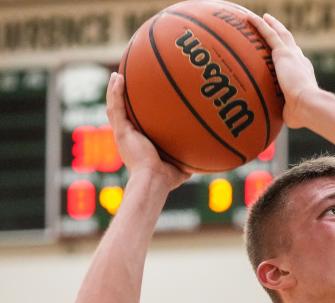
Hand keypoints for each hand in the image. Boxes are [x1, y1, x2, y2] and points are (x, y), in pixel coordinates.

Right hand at [106, 73, 188, 189]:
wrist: (154, 180)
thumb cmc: (166, 179)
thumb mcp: (180, 166)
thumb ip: (188, 160)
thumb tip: (204, 157)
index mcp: (138, 144)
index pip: (135, 125)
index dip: (135, 114)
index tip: (140, 102)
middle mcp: (128, 138)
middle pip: (122, 114)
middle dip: (122, 98)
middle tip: (124, 82)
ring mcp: (122, 134)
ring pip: (115, 107)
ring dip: (114, 91)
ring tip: (116, 75)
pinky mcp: (120, 132)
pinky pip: (115, 107)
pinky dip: (115, 92)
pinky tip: (117, 77)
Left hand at [250, 14, 320, 129]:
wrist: (308, 105)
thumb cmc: (303, 114)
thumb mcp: (293, 113)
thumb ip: (286, 112)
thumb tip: (281, 122)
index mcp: (303, 73)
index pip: (296, 60)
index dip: (290, 54)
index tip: (284, 51)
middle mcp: (299, 60)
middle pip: (290, 42)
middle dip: (282, 33)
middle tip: (274, 26)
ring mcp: (292, 55)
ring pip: (280, 34)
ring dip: (272, 24)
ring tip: (264, 17)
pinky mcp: (283, 53)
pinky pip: (269, 34)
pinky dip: (260, 25)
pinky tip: (249, 17)